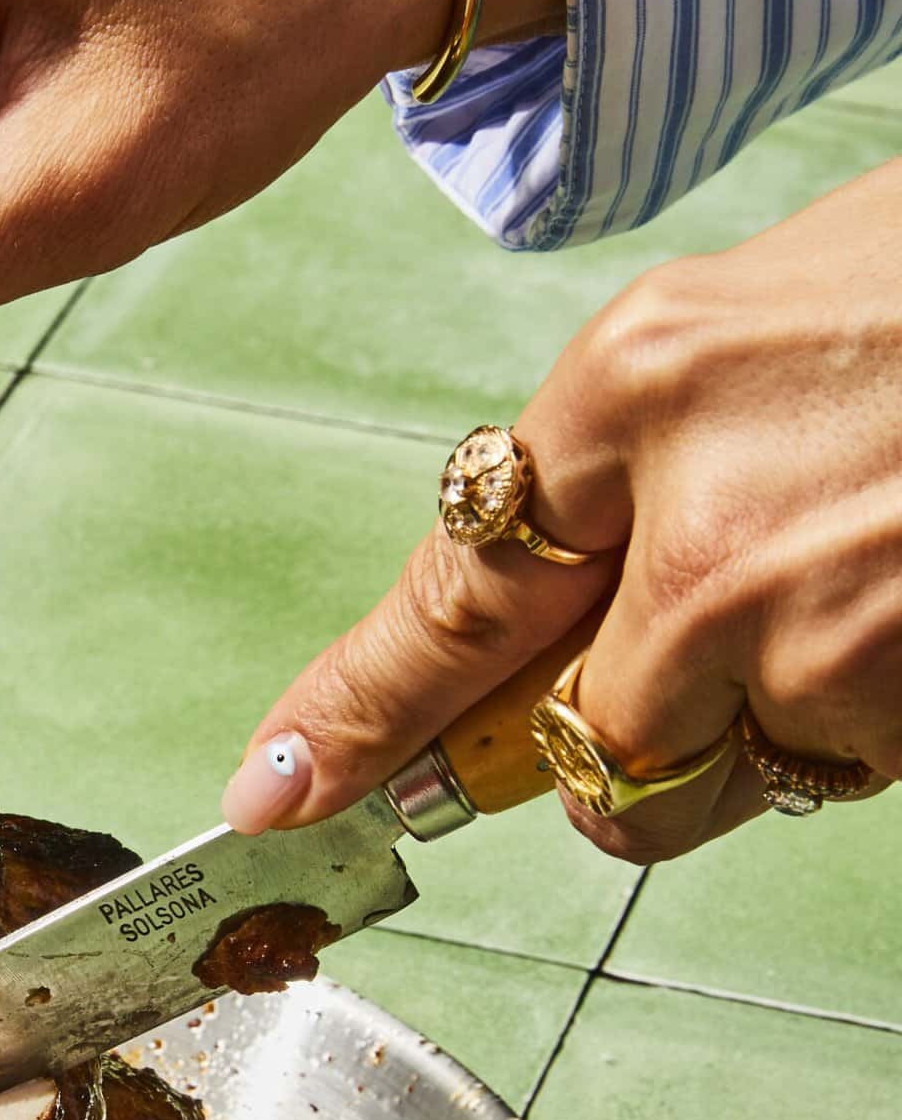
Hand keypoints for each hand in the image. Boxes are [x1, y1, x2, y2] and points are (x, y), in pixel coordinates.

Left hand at [221, 159, 901, 857]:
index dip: (353, 713)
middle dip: (616, 728)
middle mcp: (714, 539)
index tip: (275, 791)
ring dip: (746, 726)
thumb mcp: (725, 328)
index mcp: (642, 392)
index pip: (450, 602)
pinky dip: (853, 716)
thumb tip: (506, 619)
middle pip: (581, 753)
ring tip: (850, 577)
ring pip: (708, 781)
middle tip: (712, 631)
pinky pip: (829, 771)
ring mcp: (828, 641)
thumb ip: (598, 468)